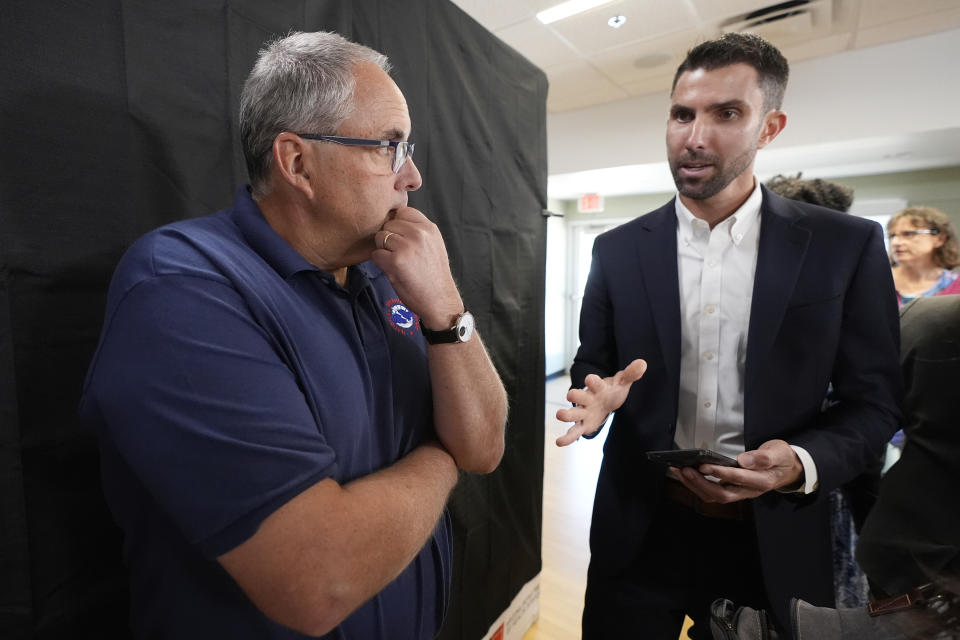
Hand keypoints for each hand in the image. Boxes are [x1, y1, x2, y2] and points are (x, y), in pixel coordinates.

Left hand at [371, 207, 462, 329]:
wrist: (439, 300)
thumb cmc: (433, 275)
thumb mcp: (434, 245)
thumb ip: (418, 231)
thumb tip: (394, 219)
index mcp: (429, 228)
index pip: (403, 211)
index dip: (397, 224)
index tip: (401, 238)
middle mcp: (419, 233)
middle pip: (389, 223)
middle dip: (389, 237)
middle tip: (400, 254)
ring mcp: (407, 246)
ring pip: (380, 237)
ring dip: (383, 250)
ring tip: (397, 262)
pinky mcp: (396, 260)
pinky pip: (376, 254)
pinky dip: (380, 263)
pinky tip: (393, 271)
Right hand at [555, 359, 646, 446]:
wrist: (605, 400)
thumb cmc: (612, 390)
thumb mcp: (622, 382)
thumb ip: (631, 374)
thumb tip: (642, 363)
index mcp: (598, 387)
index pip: (595, 383)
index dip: (593, 381)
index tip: (590, 379)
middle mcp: (587, 398)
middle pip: (579, 396)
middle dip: (575, 396)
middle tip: (570, 395)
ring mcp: (583, 412)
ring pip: (573, 413)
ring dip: (566, 415)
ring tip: (560, 415)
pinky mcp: (583, 424)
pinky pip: (574, 431)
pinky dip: (566, 437)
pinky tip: (559, 442)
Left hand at [672, 439, 803, 502]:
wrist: (786, 469)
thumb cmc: (781, 459)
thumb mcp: (779, 453)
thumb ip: (764, 457)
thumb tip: (744, 460)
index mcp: (761, 481)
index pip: (737, 479)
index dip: (719, 473)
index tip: (703, 466)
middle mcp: (748, 491)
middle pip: (721, 494)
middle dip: (701, 483)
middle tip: (685, 469)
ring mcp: (739, 493)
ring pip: (714, 496)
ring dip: (694, 485)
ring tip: (679, 471)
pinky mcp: (731, 490)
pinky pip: (711, 492)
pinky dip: (696, 484)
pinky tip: (685, 474)